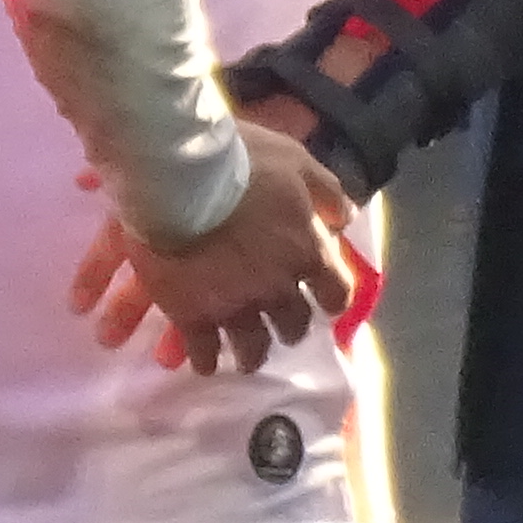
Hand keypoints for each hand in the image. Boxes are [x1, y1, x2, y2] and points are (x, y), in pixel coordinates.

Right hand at [68, 119, 361, 374]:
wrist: (176, 179)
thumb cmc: (238, 161)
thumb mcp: (294, 161)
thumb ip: (325, 191)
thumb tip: (346, 218)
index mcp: (305, 251)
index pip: (335, 291)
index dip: (331, 298)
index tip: (325, 302)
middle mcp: (276, 287)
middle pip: (293, 322)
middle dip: (289, 327)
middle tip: (281, 327)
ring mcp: (234, 305)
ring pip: (252, 346)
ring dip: (253, 353)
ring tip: (246, 358)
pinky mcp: (193, 315)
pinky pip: (204, 350)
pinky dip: (206, 358)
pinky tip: (204, 362)